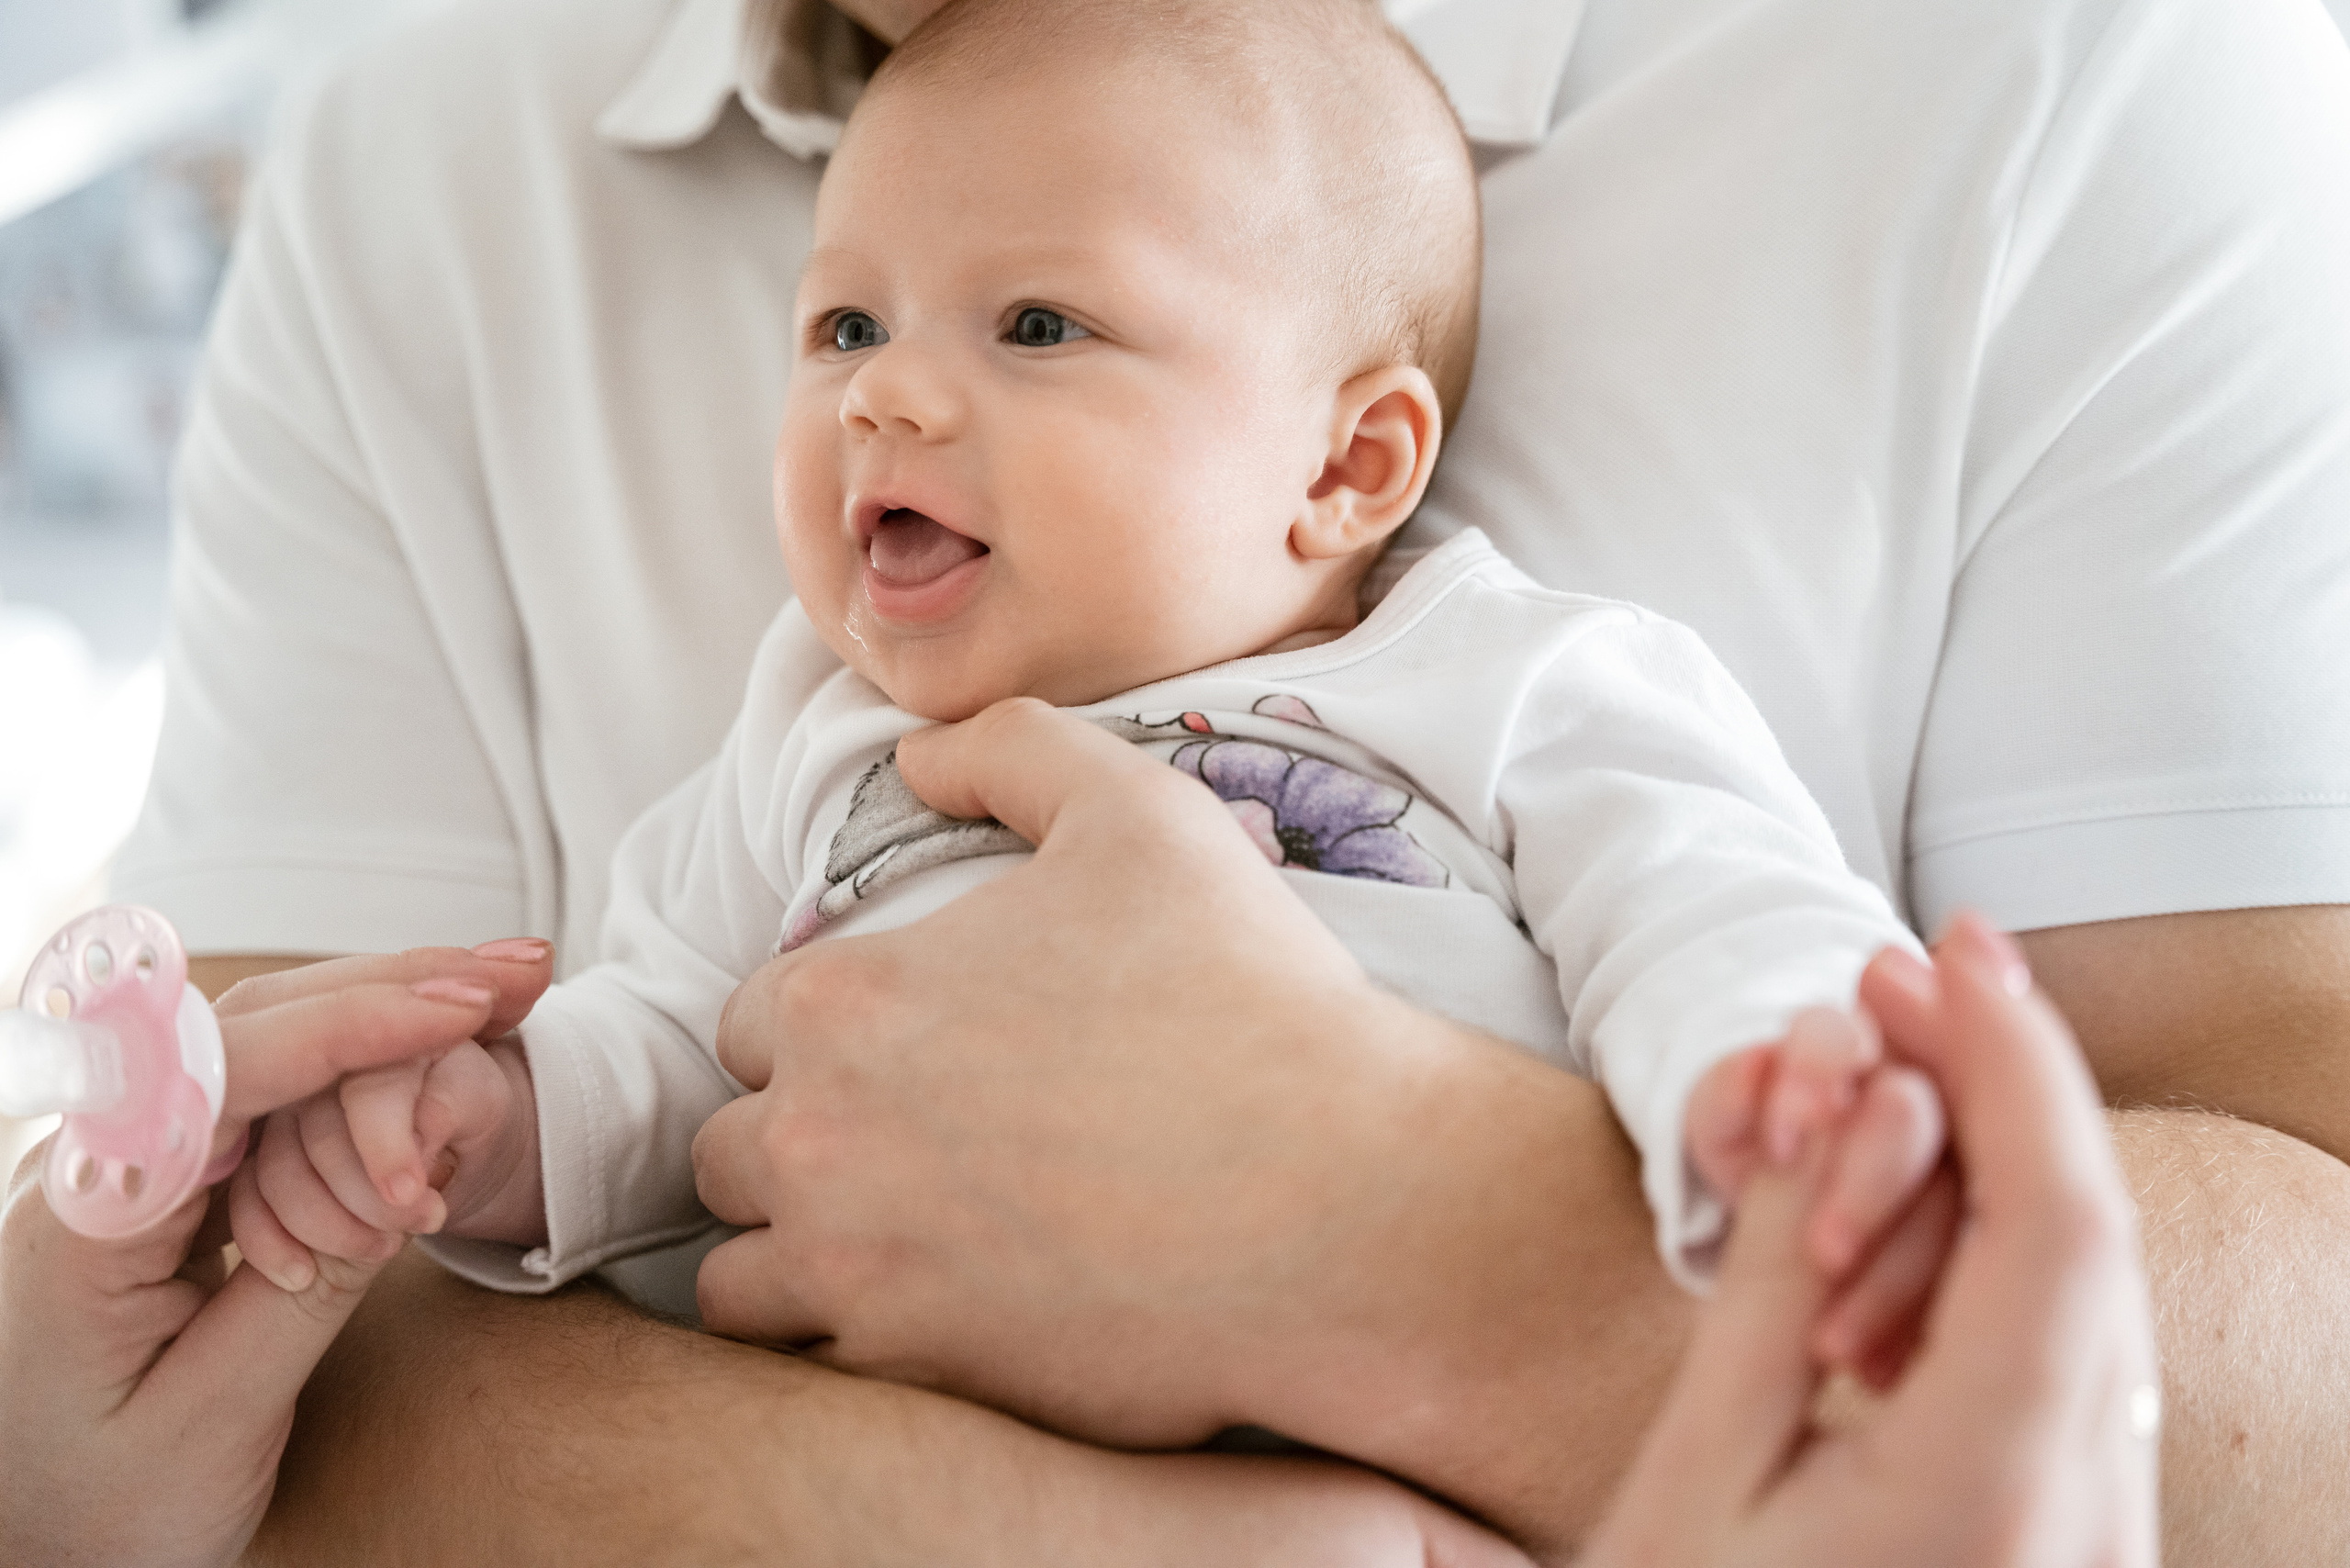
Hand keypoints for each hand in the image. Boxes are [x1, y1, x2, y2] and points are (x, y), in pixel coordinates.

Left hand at [0, 940, 551, 1567]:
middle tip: (515, 975)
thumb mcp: (217, 1420)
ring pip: (261, 1047)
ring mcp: (129, 1167)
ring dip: (381, 1008)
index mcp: (85, 1225)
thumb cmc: (100, 1511)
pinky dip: (357, 1055)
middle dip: (388, 990)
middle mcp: (95, 1169)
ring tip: (497, 988)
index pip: (223, 1078)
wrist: (28, 1558)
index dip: (349, 1028)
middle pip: (248, 1031)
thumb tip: (397, 1187)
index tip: (457, 1007)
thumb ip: (304, 1293)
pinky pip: (264, 1093)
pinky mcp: (166, 1184)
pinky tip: (426, 1033)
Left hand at [692, 697, 1592, 1465]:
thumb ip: (1008, 749)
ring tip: (898, 1244)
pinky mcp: (914, 1375)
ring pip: (739, 1276)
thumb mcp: (1140, 812)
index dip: (828, 1032)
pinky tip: (945, 1312)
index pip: (754, 1021)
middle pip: (730, 1150)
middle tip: (909, 1149)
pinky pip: (814, 1372)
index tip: (910, 1052)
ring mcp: (855, 1271)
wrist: (1347, 1200)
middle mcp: (818, 1140)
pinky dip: (856, 1345)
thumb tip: (914, 756)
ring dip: (797, 1254)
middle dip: (800, 1144)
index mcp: (847, 1000)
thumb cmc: (1249, 997)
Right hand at [1583, 913, 2159, 1567]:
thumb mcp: (1699, 1467)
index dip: (2015, 1059)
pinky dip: (1982, 1278)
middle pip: (2088, 1248)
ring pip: (2084, 1306)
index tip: (1951, 948)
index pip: (2057, 1224)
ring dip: (1978, 1187)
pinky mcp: (2064, 1552)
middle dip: (1995, 1091)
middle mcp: (2085, 1524)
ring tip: (1839, 1128)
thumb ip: (1779, 1277)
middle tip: (1879, 992)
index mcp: (1991, 1497)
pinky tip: (1878, 1258)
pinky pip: (2059, 1377)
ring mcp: (2090, 1546)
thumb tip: (1823, 1090)